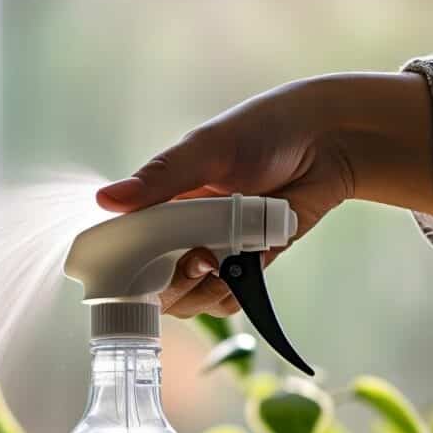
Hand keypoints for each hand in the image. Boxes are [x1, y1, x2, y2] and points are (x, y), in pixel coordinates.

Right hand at [96, 72, 432, 317]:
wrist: (327, 143)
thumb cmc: (262, 132)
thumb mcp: (205, 150)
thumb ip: (159, 179)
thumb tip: (105, 199)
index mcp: (160, 204)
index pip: (127, 250)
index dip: (131, 269)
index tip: (149, 268)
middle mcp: (180, 234)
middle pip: (156, 287)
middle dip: (175, 283)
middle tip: (201, 258)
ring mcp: (213, 253)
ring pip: (191, 301)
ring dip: (208, 288)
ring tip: (230, 255)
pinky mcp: (246, 268)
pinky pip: (227, 301)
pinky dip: (236, 291)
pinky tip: (250, 260)